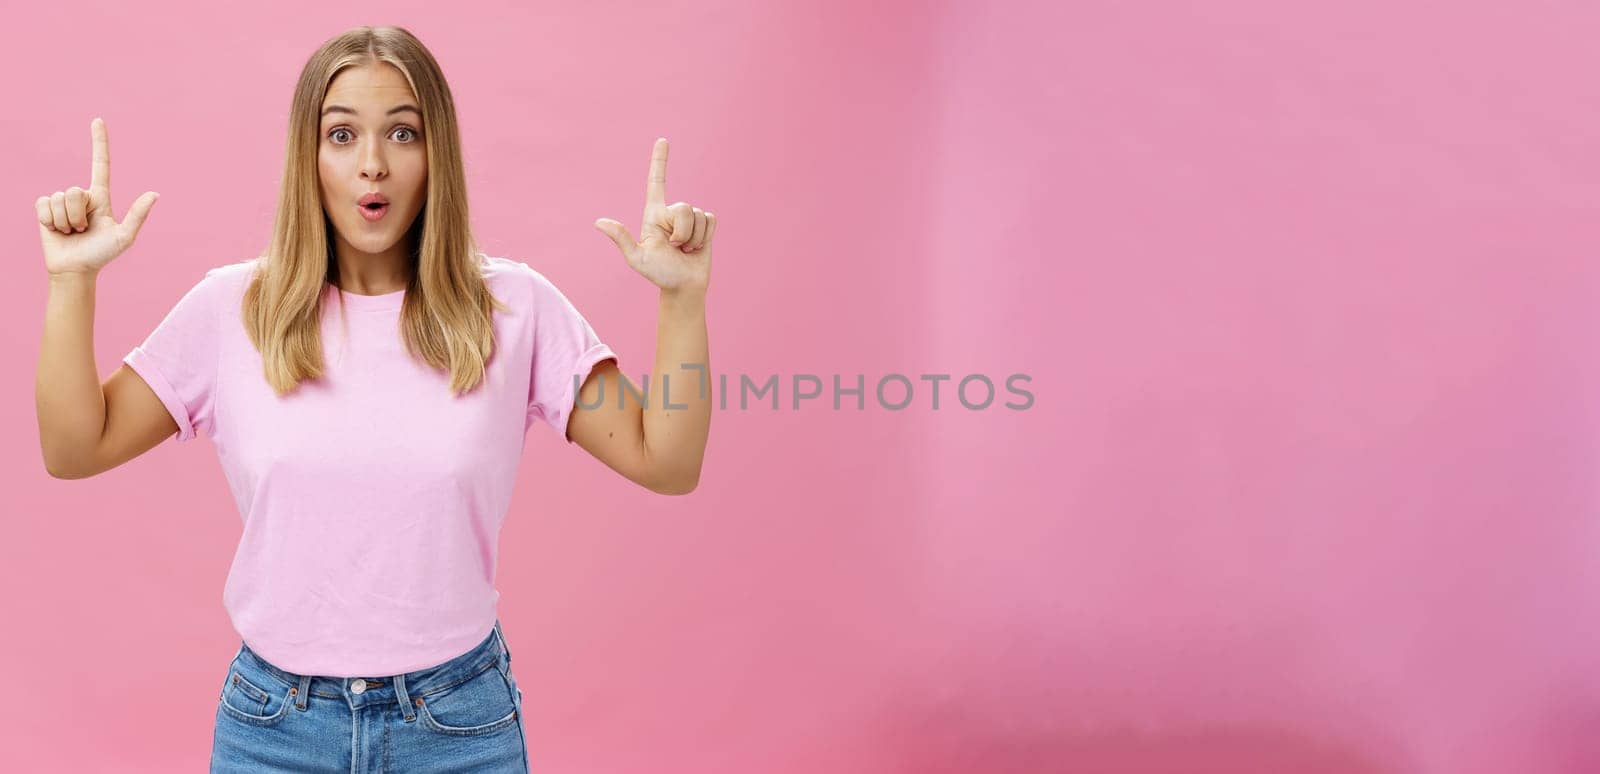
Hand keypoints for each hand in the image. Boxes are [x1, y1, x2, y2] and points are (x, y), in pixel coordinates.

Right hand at [36, 118, 159, 277]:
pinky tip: (57, 230)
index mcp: (101, 197)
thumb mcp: (124, 237)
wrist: (75, 269)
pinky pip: (44, 204)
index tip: (98, 120)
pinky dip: (51, 221)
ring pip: (60, 199)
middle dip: (78, 215)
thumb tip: (155, 194)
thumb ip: (137, 215)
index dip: (99, 142)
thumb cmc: (102, 254)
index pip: (100, 164)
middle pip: (75, 190)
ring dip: (66, 221)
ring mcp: (62, 201)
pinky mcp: (45, 208)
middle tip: (83, 230)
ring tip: (72, 232)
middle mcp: (81, 195)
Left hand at [593, 138, 714, 292]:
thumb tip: (599, 222)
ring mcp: (690, 219)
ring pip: (699, 215)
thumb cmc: (659, 274)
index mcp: (653, 214)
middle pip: (684, 207)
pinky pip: (711, 219)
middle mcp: (672, 213)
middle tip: (676, 247)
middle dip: (682, 231)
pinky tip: (697, 247)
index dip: (659, 161)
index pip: (656, 182)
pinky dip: (706, 236)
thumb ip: (621, 239)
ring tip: (685, 250)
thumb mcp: (637, 258)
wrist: (684, 287)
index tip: (662, 140)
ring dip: (694, 237)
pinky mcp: (705, 225)